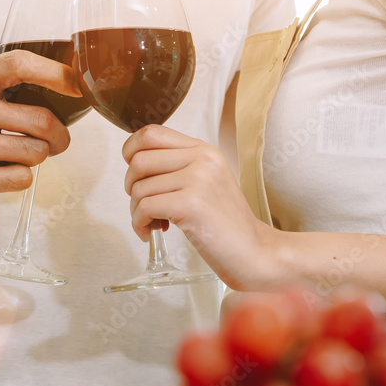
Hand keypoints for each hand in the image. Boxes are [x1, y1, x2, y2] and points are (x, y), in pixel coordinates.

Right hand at [0, 50, 80, 207]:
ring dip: (37, 157)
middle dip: (58, 135)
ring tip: (17, 154)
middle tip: (56, 140)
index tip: (77, 86)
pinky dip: (21, 177)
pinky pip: (22, 178)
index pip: (19, 64)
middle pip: (41, 120)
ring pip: (36, 153)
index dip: (55, 73)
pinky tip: (1, 171)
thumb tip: (69, 92)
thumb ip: (9, 87)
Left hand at [122, 124, 276, 290]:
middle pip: (138, 160)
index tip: (133, 171)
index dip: (131, 150)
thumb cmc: (226, 224)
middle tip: (144, 205)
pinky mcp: (190, 205)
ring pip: (139, 188)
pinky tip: (151, 232)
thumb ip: (178, 167)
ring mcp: (197, 180)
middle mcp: (201, 159)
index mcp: (203, 150)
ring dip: (137, 211)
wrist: (255, 252)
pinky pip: (145, 208)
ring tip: (153, 223)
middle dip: (131, 187)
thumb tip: (135, 163)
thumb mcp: (206, 182)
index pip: (152, 133)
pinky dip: (140, 224)